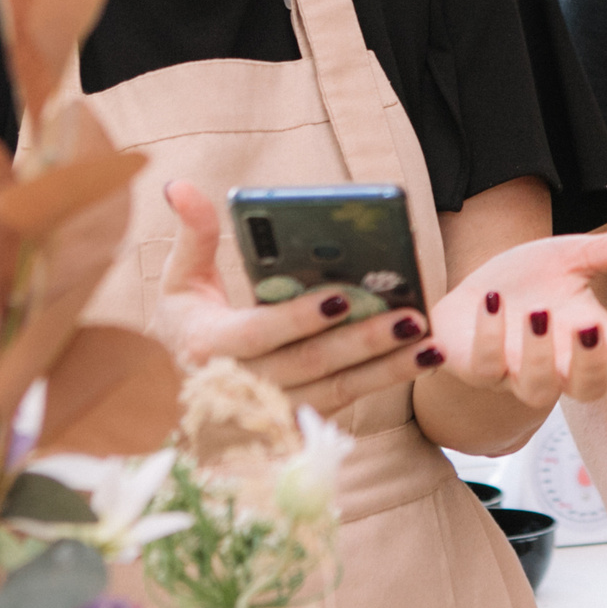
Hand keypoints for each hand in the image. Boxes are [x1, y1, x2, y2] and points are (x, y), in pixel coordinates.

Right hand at [155, 181, 431, 415]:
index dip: (299, 318)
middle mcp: (241, 387)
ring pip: (337, 389)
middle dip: (363, 341)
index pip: (258, 334)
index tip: (341, 296)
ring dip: (388, 368)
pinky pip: (346, 401)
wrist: (176, 397)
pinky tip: (421, 358)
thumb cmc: (184, 328)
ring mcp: (272, 411)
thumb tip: (181, 186)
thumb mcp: (179, 282)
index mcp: (208, 348)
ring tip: (430, 342)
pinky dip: (384, 380)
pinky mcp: (298, 421)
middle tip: (410, 316)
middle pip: (311, 364)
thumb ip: (193, 236)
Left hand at [427, 222, 606, 411]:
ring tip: (537, 313)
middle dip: (591, 364)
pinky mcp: (477, 368)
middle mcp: (557, 362)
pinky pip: (485, 366)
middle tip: (591, 327)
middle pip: (587, 387)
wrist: (468, 298)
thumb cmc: (528, 282)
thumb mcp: (571, 258)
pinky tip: (491, 301)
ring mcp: (516, 372)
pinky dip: (489, 335)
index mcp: (585, 334)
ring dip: (539, 352)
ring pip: (537, 388)